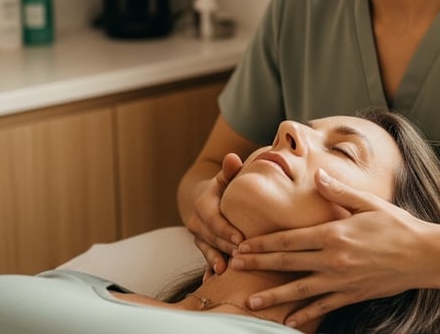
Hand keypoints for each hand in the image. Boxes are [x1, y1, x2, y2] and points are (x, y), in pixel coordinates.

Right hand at [185, 153, 243, 276]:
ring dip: (217, 261)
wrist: (204, 198)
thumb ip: (229, 170)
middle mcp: (196, 222)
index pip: (214, 219)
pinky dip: (208, 269)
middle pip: (212, 237)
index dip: (226, 229)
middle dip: (226, 248)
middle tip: (243, 256)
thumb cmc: (223, 186)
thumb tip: (232, 157)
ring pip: (208, 250)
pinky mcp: (202, 246)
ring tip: (227, 271)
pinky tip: (212, 281)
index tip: (240, 238)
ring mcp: (198, 237)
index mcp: (203, 205)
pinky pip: (205, 259)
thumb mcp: (225, 176)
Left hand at [231, 168, 424, 327]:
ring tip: (251, 301)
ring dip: (274, 295)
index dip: (264, 243)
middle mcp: (334, 258)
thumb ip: (339, 192)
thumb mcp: (368, 202)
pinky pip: (324, 306)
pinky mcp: (353, 294)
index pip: (290, 239)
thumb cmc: (396, 224)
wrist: (424, 255)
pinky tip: (289, 319)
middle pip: (288, 262)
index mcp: (334, 233)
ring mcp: (342, 280)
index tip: (243, 245)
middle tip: (234, 267)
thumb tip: (317, 176)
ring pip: (300, 289)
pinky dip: (305, 314)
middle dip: (259, 265)